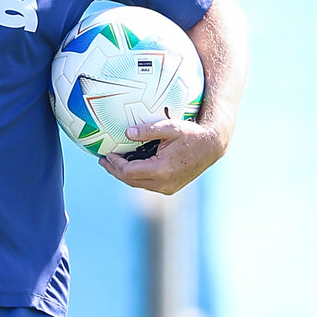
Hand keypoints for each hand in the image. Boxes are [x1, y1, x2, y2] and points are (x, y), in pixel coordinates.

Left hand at [99, 116, 227, 194]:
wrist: (212, 147)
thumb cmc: (192, 134)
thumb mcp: (171, 127)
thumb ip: (148, 130)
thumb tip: (127, 133)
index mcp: (161, 170)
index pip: (129, 171)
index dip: (115, 164)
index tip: (107, 154)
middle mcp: (164, 183)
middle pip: (130, 181)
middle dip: (115, 171)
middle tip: (103, 161)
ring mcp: (168, 188)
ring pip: (138, 184)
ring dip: (124, 175)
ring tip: (113, 163)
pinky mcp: (171, 188)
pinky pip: (148, 184)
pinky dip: (136, 177)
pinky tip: (130, 167)